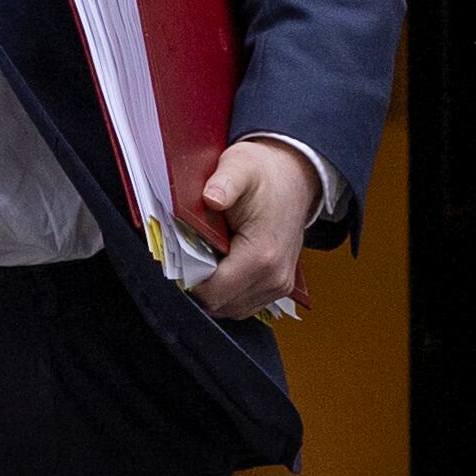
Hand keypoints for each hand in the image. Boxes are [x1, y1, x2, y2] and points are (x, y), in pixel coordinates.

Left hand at [187, 137, 319, 319]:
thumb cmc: (264, 173)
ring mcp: (280, 286)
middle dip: (200, 284)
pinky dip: (229, 291)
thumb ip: (225, 182)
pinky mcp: (280, 287)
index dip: (189, 278)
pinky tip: (222, 265)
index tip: (180, 255)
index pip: (213, 292)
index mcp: (261, 256)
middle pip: (220, 304)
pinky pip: (244, 304)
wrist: (295, 176)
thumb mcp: (239, 167)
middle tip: (191, 254)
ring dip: (214, 290)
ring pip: (231, 308)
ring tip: (207, 258)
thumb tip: (211, 197)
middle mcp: (274, 278)